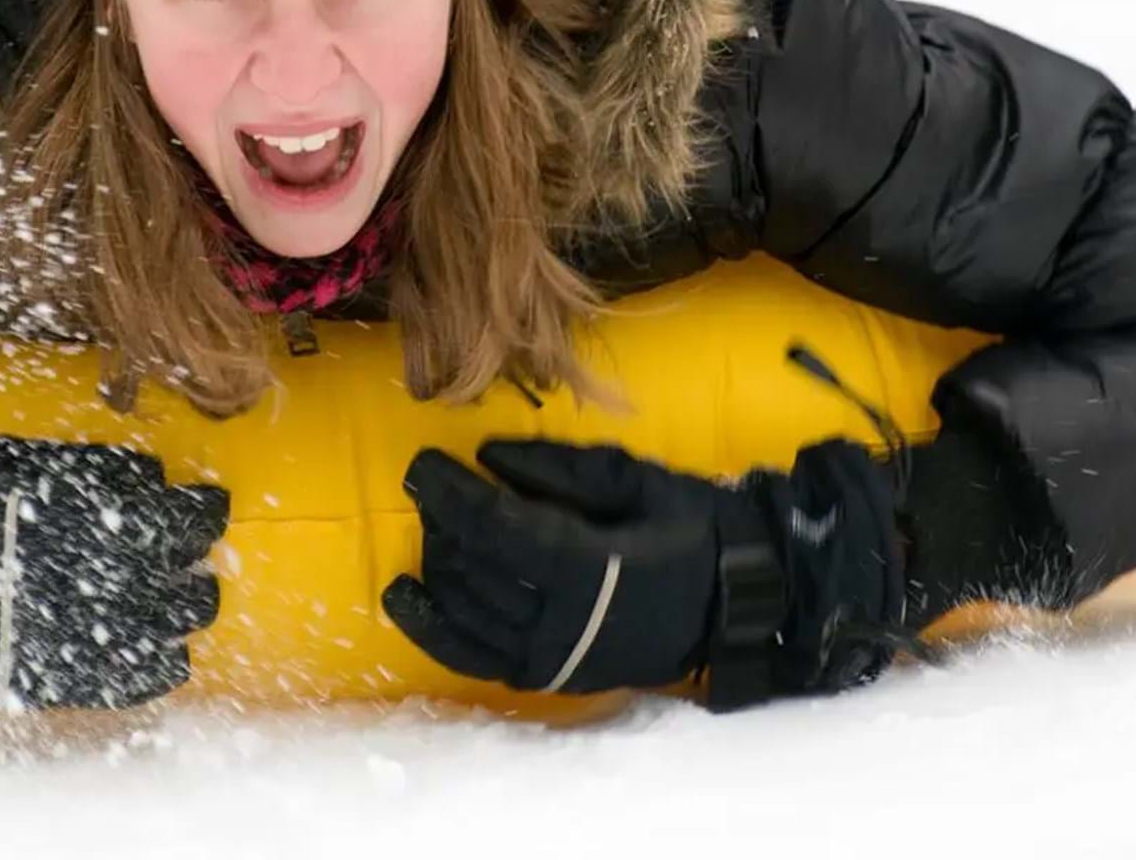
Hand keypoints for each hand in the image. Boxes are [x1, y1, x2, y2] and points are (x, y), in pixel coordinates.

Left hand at [382, 437, 903, 706]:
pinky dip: (432, 627)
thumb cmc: (687, 526)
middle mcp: (565, 623)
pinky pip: (473, 658)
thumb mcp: (629, 479)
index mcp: (591, 568)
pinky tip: (404, 596)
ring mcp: (554, 660)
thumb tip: (488, 457)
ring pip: (466, 611)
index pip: (496, 529)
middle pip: (474, 569)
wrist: (731, 603)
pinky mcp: (548, 679)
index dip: (451, 495)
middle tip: (431, 483)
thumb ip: (558, 470)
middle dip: (441, 521)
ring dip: (437, 563)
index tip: (421, 463)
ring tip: (430, 523)